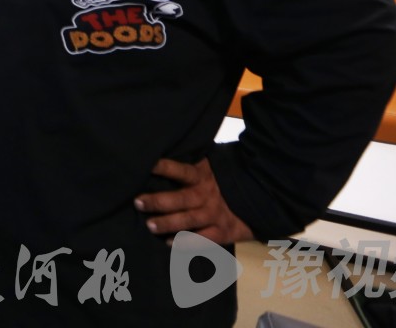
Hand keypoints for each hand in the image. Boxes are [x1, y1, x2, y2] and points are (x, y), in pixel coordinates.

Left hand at [133, 158, 253, 244]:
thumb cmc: (222, 179)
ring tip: (150, 225)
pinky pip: (204, 239)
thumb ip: (190, 163)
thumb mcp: (211, 165)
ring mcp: (215, 214)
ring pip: (189, 220)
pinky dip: (188, 243)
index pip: (182, 171)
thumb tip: (162, 151)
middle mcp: (208, 195)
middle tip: (138, 202)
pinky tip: (170, 243)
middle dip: (158, 201)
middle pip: (181, 198)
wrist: (257, 196)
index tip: (148, 165)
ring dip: (168, 223)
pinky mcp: (223, 231)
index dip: (166, 167)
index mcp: (203, 175)